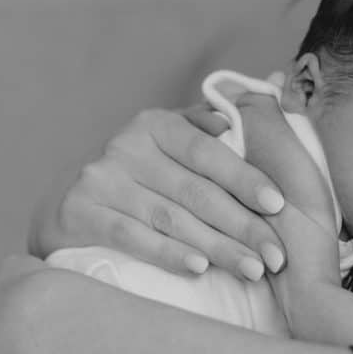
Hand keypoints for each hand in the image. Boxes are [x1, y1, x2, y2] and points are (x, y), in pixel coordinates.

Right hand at [32, 105, 287, 280]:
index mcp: (156, 124)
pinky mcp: (78, 212)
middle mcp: (125, 146)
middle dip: (241, 225)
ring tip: (251, 268)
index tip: (279, 204)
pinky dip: (168, 254)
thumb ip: (222, 122)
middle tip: (274, 255)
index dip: (245, 178)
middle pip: (195, 191)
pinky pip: (132, 236)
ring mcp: (100, 179)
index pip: (208, 152)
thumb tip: (276, 85)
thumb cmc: (146, 179)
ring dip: (216, 247)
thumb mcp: (178, 143)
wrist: (73, 210)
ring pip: (170, 218)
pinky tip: (199, 268)